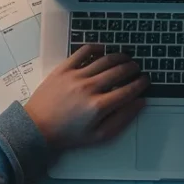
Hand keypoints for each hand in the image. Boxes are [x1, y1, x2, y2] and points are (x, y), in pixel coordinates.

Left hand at [24, 45, 148, 151]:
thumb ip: (122, 119)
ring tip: (126, 58)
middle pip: (119, 71)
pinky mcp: (64, 68)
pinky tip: (104, 50)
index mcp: (99, 106)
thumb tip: (140, 103)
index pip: (128, 90)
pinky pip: (83, 51)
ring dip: (119, 57)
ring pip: (105, 60)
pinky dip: (96, 48)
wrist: (38, 127)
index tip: (145, 80)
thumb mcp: (99, 135)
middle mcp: (90, 88)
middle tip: (137, 68)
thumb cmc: (68, 134)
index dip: (141, 84)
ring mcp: (76, 76)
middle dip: (133, 68)